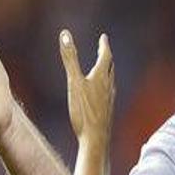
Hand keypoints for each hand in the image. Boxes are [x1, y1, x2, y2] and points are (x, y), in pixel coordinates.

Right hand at [59, 30, 114, 147]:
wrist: (95, 140)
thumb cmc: (84, 111)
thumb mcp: (73, 82)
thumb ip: (69, 58)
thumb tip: (64, 34)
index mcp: (101, 78)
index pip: (105, 57)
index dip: (104, 46)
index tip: (104, 37)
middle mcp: (108, 88)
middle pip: (110, 68)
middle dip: (107, 58)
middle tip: (104, 50)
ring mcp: (108, 101)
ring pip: (110, 82)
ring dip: (107, 72)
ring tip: (104, 70)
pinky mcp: (105, 112)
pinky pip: (107, 95)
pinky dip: (104, 87)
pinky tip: (100, 96)